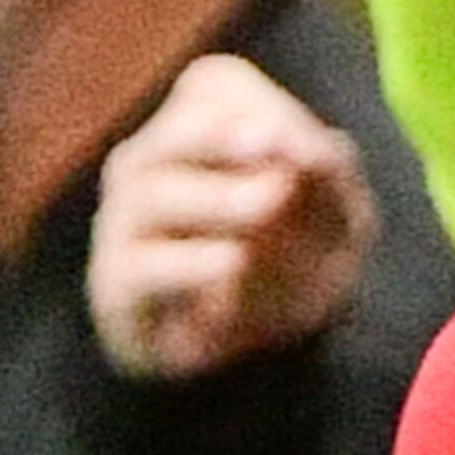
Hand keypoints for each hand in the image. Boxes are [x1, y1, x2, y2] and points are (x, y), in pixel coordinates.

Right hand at [89, 57, 375, 382]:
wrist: (252, 368)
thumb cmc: (288, 275)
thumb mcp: (336, 223)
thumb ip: (332, 178)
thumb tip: (316, 149)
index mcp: (196, 133)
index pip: (214, 87)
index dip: (266, 106)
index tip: (312, 149)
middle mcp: (150, 166)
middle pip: (174, 133)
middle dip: (224, 139)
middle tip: (275, 153)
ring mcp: (125, 224)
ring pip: (153, 193)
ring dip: (218, 197)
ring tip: (269, 207)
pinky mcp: (118, 286)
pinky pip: (142, 268)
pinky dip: (189, 265)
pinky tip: (232, 264)